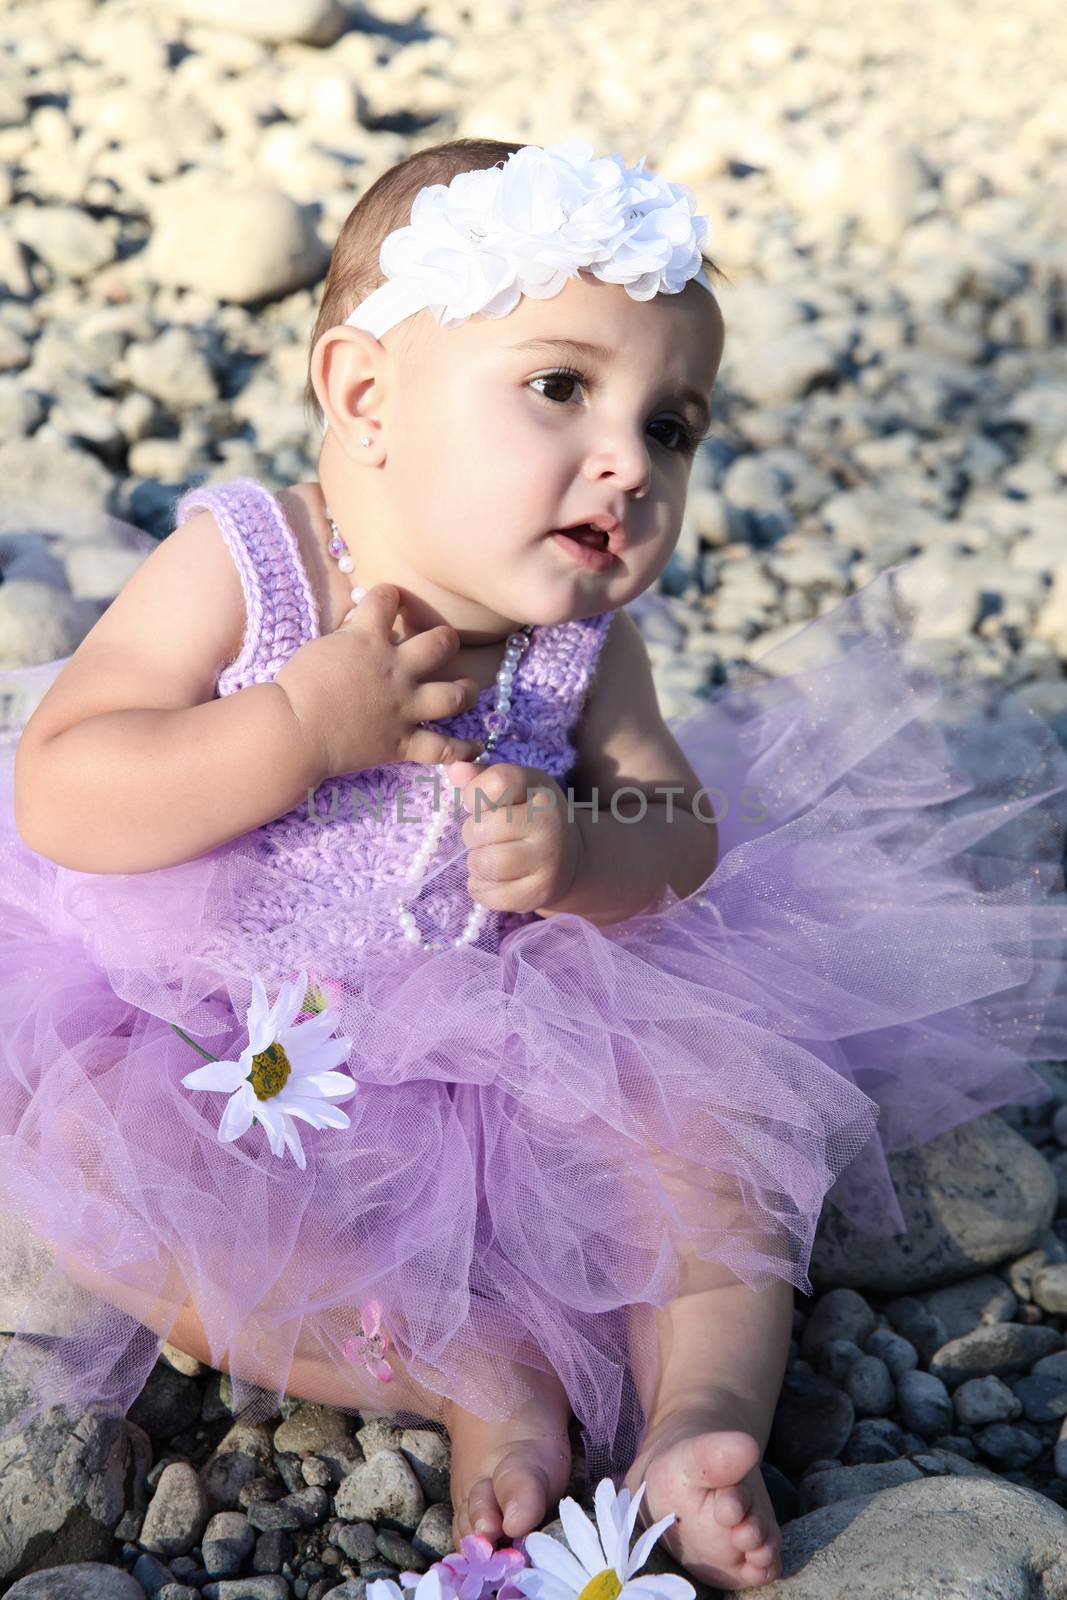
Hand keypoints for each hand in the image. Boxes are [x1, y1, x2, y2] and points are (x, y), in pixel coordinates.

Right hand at [275, 584, 485, 781]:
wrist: (294, 731)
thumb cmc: (295, 688)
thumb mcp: (319, 647)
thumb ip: (346, 636)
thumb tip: (359, 627)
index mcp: (369, 640)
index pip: (387, 598)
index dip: (390, 595)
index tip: (391, 599)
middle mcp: (396, 669)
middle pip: (440, 643)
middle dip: (445, 639)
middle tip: (443, 644)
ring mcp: (404, 706)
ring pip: (454, 694)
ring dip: (466, 690)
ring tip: (469, 688)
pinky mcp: (402, 742)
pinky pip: (443, 748)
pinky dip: (463, 750)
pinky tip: (475, 747)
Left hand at [444, 760, 582, 915]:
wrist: (570, 858)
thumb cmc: (532, 817)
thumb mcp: (516, 789)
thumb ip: (483, 777)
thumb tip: (454, 770)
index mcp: (541, 792)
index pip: (497, 782)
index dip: (474, 793)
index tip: (480, 804)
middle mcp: (549, 824)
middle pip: (480, 828)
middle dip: (472, 834)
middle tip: (486, 837)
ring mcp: (547, 861)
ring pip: (484, 864)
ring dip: (476, 863)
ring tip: (490, 858)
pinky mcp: (538, 893)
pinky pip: (489, 895)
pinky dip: (481, 889)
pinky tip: (493, 879)